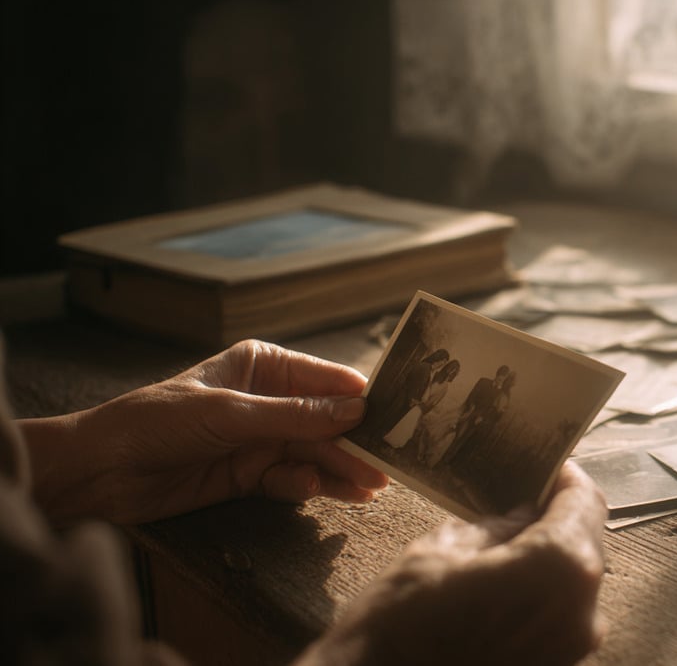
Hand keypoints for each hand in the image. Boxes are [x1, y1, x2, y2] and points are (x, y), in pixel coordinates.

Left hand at [21, 339, 388, 524]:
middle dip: (354, 444)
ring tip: (369, 488)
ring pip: (312, 453)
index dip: (361, 399)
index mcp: (262, 365)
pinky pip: (290, 479)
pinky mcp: (248, 475)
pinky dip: (308, 486)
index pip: (325, 380)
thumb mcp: (231, 414)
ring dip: (339, 470)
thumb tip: (356, 412)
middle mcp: (266, 399)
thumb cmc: (156, 422)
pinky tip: (322, 491)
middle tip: (387, 466)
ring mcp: (258, 439)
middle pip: (325, 422)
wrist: (100, 472)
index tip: (396, 416)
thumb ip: (295, 417)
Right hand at [298, 461, 607, 665]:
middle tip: (520, 510)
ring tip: (504, 561)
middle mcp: (583, 615)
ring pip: (575, 591)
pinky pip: (560, 628)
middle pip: (585, 548)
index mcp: (558, 568)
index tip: (547, 471)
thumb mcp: (442, 551)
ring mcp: (574, 654)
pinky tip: (501, 603)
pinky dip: (541, 608)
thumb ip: (499, 526)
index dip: (565, 481)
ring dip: (549, 569)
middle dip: (556, 524)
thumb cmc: (399, 626)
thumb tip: (526, 514)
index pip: (585, 503)